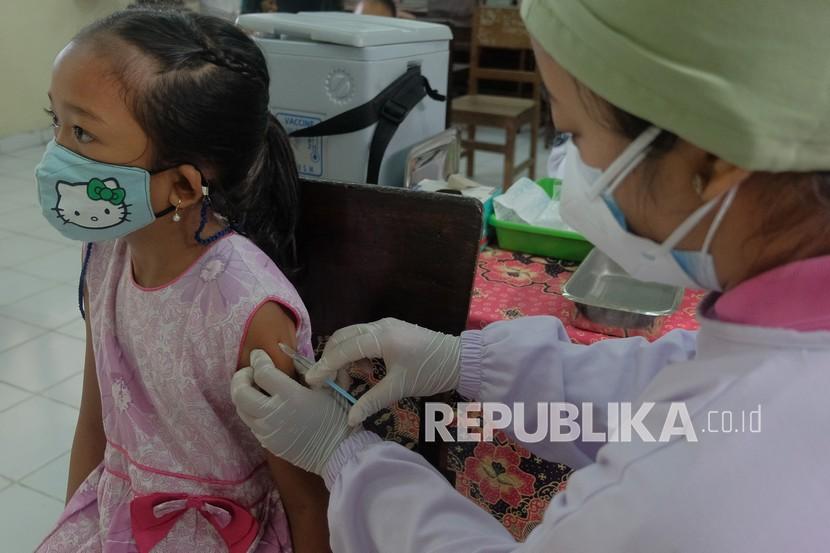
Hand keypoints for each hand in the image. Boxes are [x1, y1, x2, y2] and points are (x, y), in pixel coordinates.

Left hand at [231, 349, 351, 475]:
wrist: (337, 452)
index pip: (262, 373)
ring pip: (240, 408)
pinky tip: (264, 405)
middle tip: (250, 371)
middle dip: (240, 378)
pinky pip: (250, 422)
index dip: (258, 360)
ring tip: (254, 387)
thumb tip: (289, 354)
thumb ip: (306, 369)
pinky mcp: (267, 442)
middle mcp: (273, 413)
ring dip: (243, 394)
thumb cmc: (335, 417)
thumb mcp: (327, 387)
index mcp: (290, 396)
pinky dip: (251, 409)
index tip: (258, 354)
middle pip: (240, 392)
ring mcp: (267, 430)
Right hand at [305, 318, 461, 426]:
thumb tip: (349, 418)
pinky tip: (363, 371)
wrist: (459, 359)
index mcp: (382, 337)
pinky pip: (363, 338)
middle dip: (330, 359)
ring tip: (347, 381)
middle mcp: (380, 326)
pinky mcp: (390, 330)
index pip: (344, 349)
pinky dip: (356, 354)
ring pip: (351, 337)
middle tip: (327, 383)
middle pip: (342, 337)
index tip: (311, 381)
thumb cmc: (430, 371)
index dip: (325, 366)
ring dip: (343, 357)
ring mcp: (385, 325)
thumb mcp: (399, 388)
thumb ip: (371, 401)